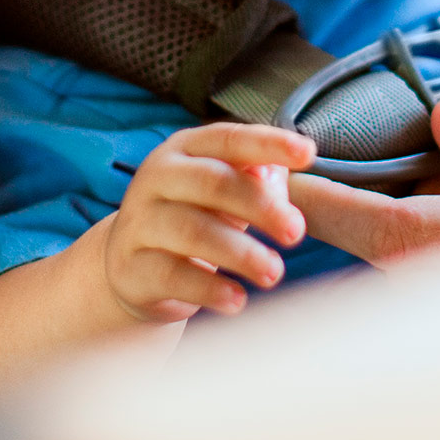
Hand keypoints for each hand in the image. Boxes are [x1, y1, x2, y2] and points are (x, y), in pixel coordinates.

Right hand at [103, 124, 314, 322]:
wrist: (133, 264)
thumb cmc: (195, 217)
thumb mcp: (225, 193)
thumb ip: (256, 179)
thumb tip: (275, 178)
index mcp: (185, 149)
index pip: (230, 139)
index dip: (269, 144)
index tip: (308, 153)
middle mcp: (157, 178)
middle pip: (212, 183)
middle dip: (260, 205)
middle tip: (296, 232)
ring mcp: (140, 222)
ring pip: (193, 231)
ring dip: (241, 253)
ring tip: (274, 272)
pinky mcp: (132, 267)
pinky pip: (174, 275)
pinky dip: (210, 289)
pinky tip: (237, 300)